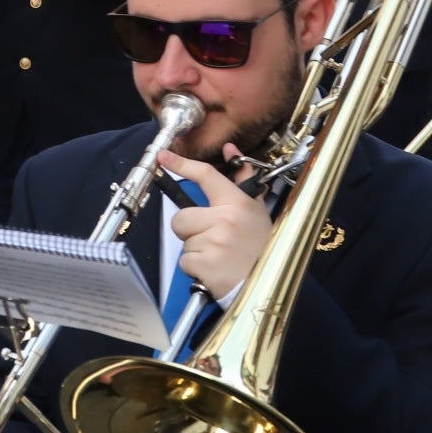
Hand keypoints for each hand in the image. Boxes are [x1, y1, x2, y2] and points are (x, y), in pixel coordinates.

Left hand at [160, 152, 270, 301]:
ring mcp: (214, 243)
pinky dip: (195, 268)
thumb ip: (241, 179)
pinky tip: (214, 268)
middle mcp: (225, 220)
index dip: (181, 164)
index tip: (163, 157)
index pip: (206, 176)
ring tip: (218, 254)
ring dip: (195, 250)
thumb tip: (230, 150)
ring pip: (183, 241)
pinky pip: (185, 262)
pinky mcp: (205, 265)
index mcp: (237, 203)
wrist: (269, 282)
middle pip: (181, 217)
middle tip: (211, 237)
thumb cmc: (260, 246)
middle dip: (190, 229)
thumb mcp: (257, 209)